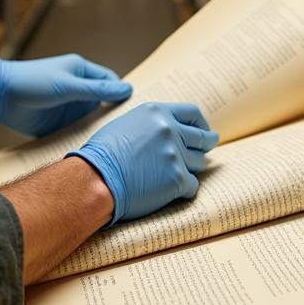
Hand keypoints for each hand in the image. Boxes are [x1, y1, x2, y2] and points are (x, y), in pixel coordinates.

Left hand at [0, 54, 131, 136]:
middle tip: (131, 130)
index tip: (135, 108)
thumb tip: (127, 89)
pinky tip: (95, 148)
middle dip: (114, 114)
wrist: (2, 97)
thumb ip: (97, 89)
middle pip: (104, 102)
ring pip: (92, 119)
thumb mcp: (68, 85)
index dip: (122, 93)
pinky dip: (85, 138)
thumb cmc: (33, 81)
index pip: (110, 81)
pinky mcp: (61, 124)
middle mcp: (79, 90)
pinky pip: (78, 131)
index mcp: (82, 72)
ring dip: (100, 129)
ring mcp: (70, 107)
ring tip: (117, 143)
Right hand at [68, 102, 218, 224]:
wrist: (94, 178)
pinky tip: (173, 192)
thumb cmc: (102, 154)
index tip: (204, 131)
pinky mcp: (177, 179)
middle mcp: (170, 130)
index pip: (192, 114)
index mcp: (157, 113)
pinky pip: (192, 185)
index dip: (201, 124)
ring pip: (199, 163)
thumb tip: (166, 130)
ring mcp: (175, 154)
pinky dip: (185, 189)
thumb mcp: (128, 124)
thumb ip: (151, 124)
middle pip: (201, 138)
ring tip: (177, 173)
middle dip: (207, 144)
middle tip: (209, 148)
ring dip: (191, 168)